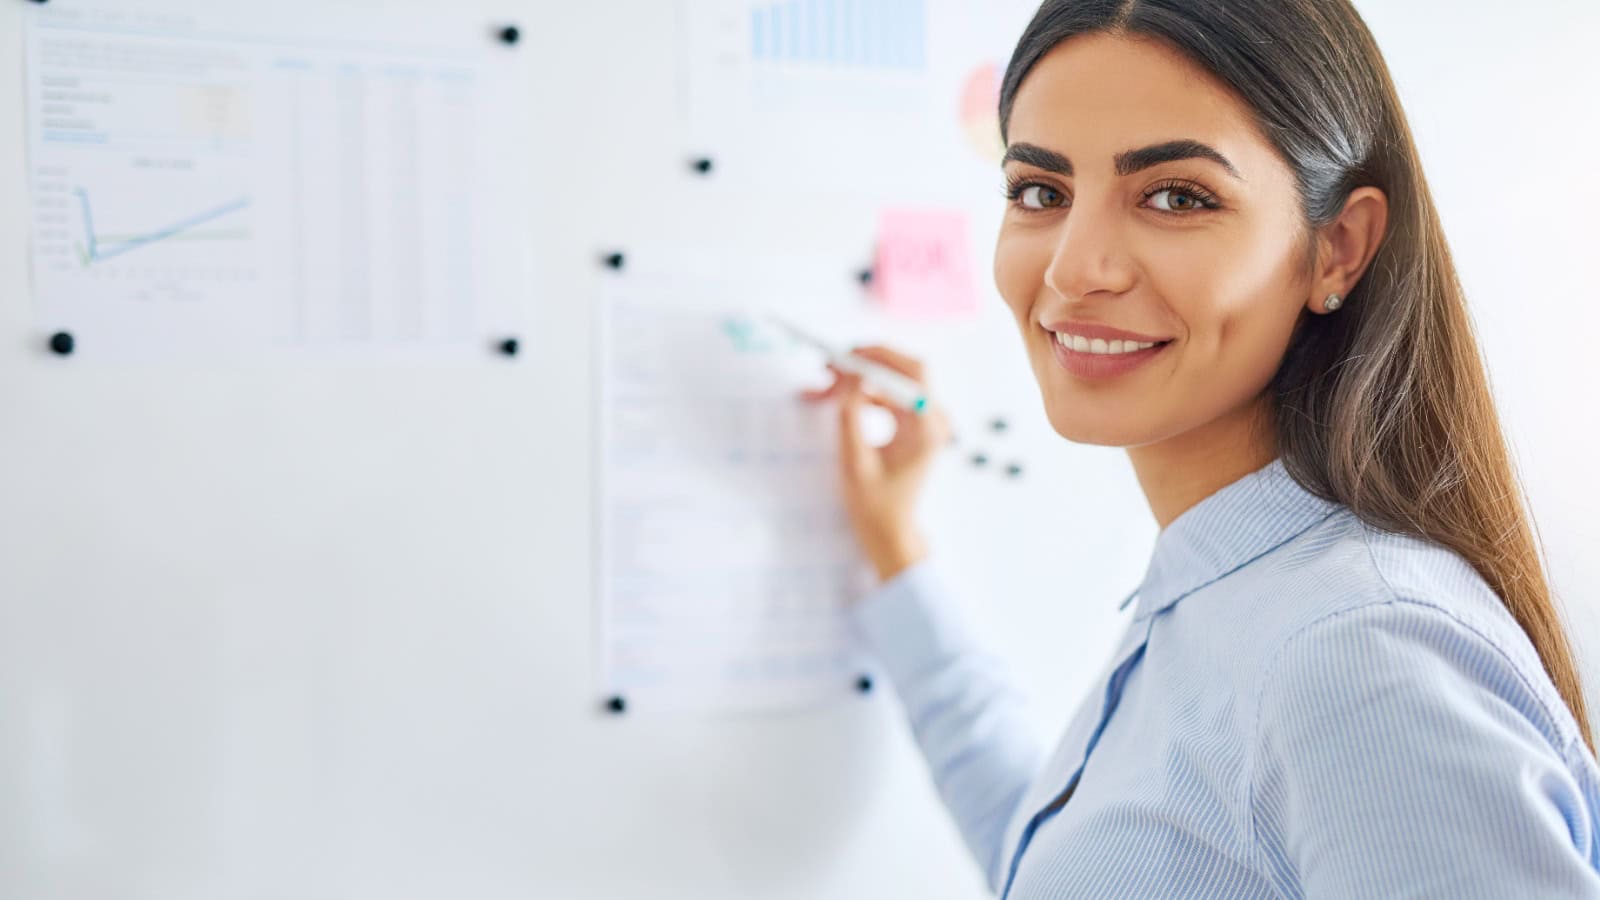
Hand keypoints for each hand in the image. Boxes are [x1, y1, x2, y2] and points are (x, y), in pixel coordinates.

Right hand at [799, 346, 951, 582]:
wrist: (890, 531)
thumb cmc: (874, 505)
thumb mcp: (855, 461)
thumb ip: (850, 416)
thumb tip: (847, 375)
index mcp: (926, 428)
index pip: (910, 373)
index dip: (877, 357)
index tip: (842, 358)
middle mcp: (932, 419)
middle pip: (903, 369)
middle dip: (865, 362)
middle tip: (830, 365)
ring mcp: (924, 420)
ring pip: (890, 381)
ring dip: (857, 380)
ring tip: (822, 385)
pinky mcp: (912, 424)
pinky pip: (886, 396)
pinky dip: (860, 395)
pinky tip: (831, 398)